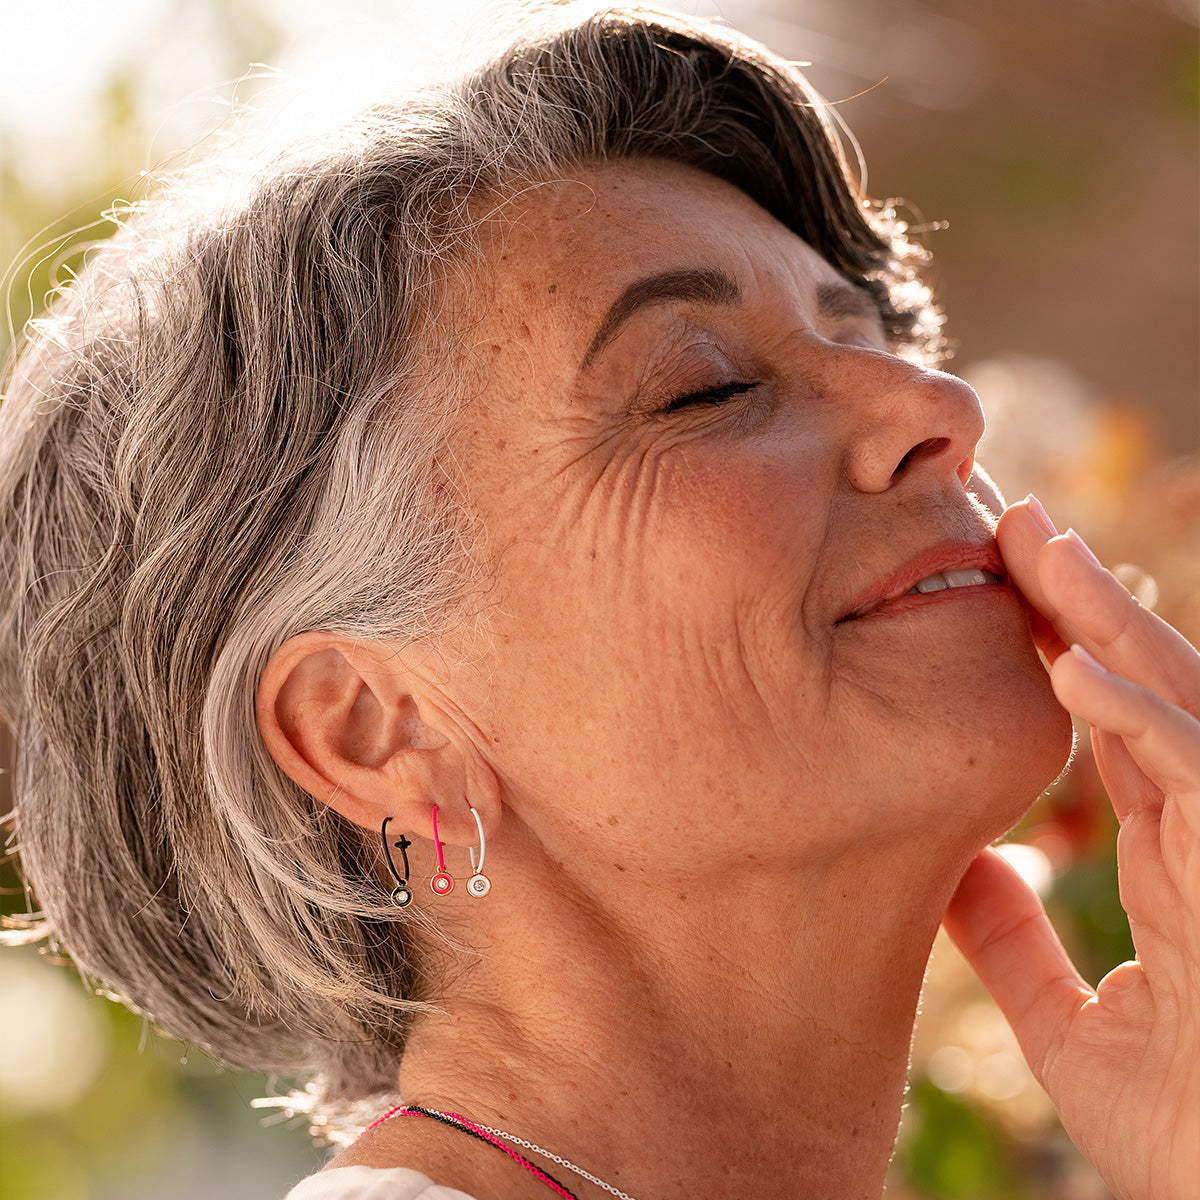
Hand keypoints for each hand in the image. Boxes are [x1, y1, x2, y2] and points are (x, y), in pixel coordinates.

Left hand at [943, 494, 1199, 1199]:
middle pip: (1146, 690)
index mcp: (1171, 858)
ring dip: (1110, 622)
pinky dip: (1138, 719)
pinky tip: (1069, 664)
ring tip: (1038, 544)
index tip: (1002, 589)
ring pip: (1178, 707)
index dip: (1065, 651)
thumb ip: (1015, 949)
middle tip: (1015, 521)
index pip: (1117, 725)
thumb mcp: (1071, 1030)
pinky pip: (1198, 778)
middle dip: (1085, 602)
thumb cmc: (1185, 1136)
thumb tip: (956, 873)